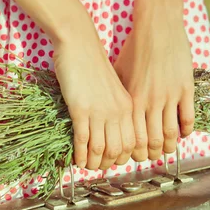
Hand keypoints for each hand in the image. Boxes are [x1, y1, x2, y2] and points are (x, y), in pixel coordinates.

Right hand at [52, 28, 135, 170]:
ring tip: (87, 167)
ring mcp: (99, 112)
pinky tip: (77, 161)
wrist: (79, 43)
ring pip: (101, 149)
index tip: (112, 160)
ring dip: (94, 163)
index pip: (132, 142)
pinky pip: (83, 141)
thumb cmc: (93, 64)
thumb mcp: (113, 88)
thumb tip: (108, 130)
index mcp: (128, 106)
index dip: (123, 156)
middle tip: (99, 166)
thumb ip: (115, 108)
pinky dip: (81, 155)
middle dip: (108, 163)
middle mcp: (117, 112)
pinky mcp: (81, 110)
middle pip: (118, 149)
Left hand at [113, 4, 194, 161]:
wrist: (157, 25)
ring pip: (170, 133)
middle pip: (152, 140)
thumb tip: (109, 116)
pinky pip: (187, 117)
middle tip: (151, 157)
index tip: (135, 156)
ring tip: (166, 149)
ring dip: (168, 146)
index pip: (133, 138)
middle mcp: (151, 101)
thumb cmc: (134, 48)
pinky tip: (182, 134)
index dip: (134, 152)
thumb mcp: (119, 73)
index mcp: (132, 101)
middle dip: (151, 154)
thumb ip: (117, 96)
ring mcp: (170, 95)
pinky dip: (185, 130)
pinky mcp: (185, 87)